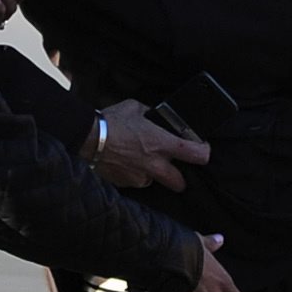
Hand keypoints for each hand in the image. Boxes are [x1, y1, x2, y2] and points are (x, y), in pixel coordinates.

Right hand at [86, 106, 206, 191]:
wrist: (87, 138)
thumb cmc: (112, 121)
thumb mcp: (136, 108)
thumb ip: (151, 115)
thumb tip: (156, 117)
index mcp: (162, 144)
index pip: (198, 155)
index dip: (204, 153)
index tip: (202, 149)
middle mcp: (155, 165)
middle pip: (180, 183)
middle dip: (179, 177)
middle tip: (173, 166)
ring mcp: (140, 177)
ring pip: (155, 181)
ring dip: (153, 174)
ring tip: (140, 160)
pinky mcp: (126, 183)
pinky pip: (136, 181)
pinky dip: (135, 174)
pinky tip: (125, 162)